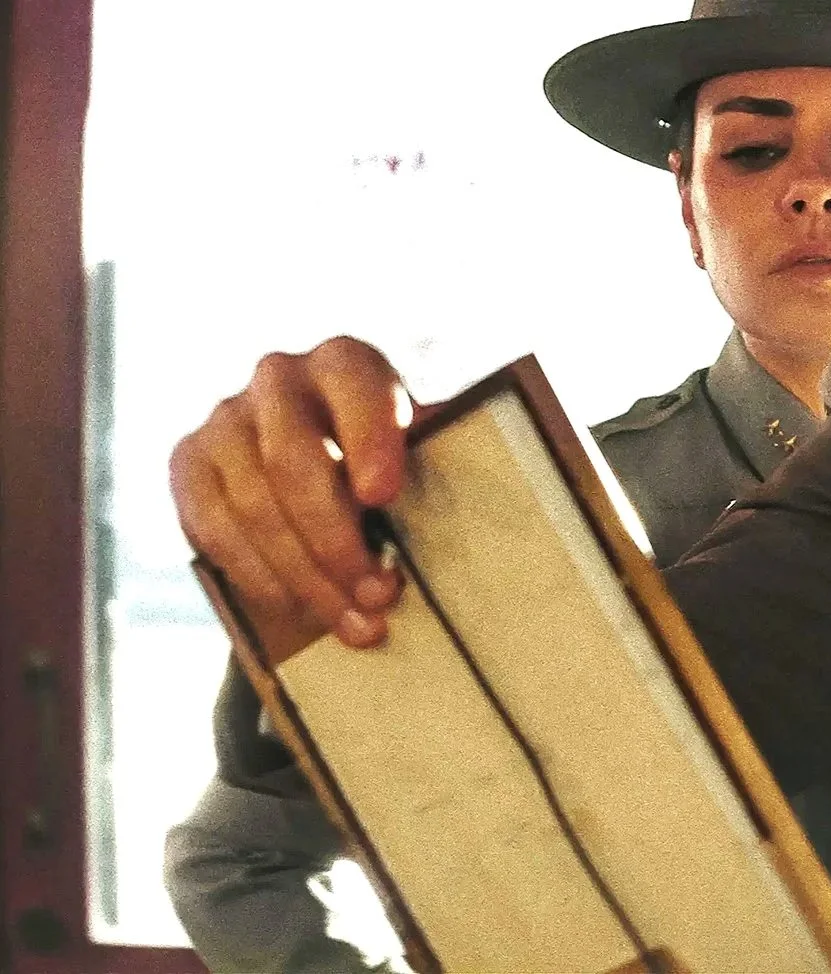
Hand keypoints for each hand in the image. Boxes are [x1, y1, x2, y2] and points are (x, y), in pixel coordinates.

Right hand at [171, 337, 412, 650]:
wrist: (318, 458)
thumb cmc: (392, 455)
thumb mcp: (420, 444)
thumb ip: (438, 459)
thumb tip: (489, 514)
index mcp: (347, 361)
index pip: (355, 388)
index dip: (368, 440)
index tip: (384, 496)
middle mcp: (280, 377)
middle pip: (294, 462)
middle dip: (336, 540)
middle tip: (381, 595)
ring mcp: (226, 418)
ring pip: (253, 506)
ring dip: (304, 574)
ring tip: (355, 620)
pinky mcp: (188, 461)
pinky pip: (212, 527)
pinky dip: (258, 575)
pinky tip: (298, 607)